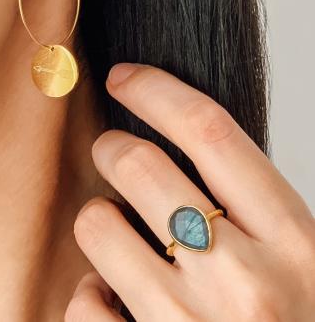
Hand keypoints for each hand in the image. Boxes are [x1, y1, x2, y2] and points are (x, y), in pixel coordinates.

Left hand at [65, 63, 314, 321]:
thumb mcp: (296, 261)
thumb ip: (245, 208)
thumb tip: (173, 147)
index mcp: (294, 241)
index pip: (210, 130)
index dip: (158, 91)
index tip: (124, 77)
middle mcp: (244, 280)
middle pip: (139, 165)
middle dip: (112, 147)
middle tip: (113, 152)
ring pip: (98, 223)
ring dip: (98, 219)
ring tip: (121, 238)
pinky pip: (83, 300)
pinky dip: (91, 293)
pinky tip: (117, 304)